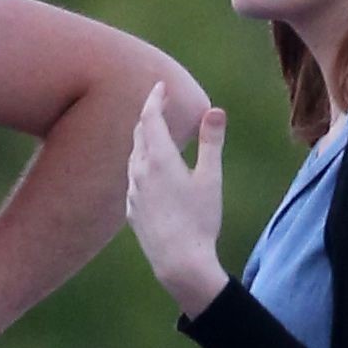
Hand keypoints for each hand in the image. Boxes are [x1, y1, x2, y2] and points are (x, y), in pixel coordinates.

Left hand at [126, 82, 227, 316]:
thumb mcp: (210, 178)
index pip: (150, 117)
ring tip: (155, 132)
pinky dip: (141, 163)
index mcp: (159, 159)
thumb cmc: (199, 220)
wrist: (178, 262)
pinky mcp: (132, 210)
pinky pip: (133, 178)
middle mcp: (139, 171)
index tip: (160, 85)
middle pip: (139, 134)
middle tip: (158, 102)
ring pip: (134, 156)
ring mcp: (132, 192)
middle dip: (149, 115)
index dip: (154, 98)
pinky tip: (149, 170)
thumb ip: (211, 142)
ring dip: (143, 140)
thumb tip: (215, 110)